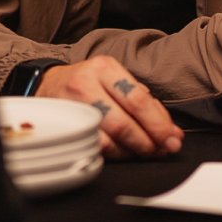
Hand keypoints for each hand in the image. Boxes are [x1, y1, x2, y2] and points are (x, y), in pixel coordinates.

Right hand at [36, 56, 182, 158]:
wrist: (47, 83)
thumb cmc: (89, 82)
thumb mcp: (113, 77)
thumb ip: (142, 100)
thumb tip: (170, 130)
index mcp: (105, 68)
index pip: (138, 99)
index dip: (159, 123)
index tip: (174, 137)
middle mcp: (87, 84)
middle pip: (124, 121)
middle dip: (150, 140)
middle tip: (165, 149)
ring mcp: (73, 107)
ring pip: (109, 139)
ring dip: (134, 151)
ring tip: (147, 152)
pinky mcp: (66, 127)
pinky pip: (95, 147)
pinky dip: (115, 154)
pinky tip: (125, 153)